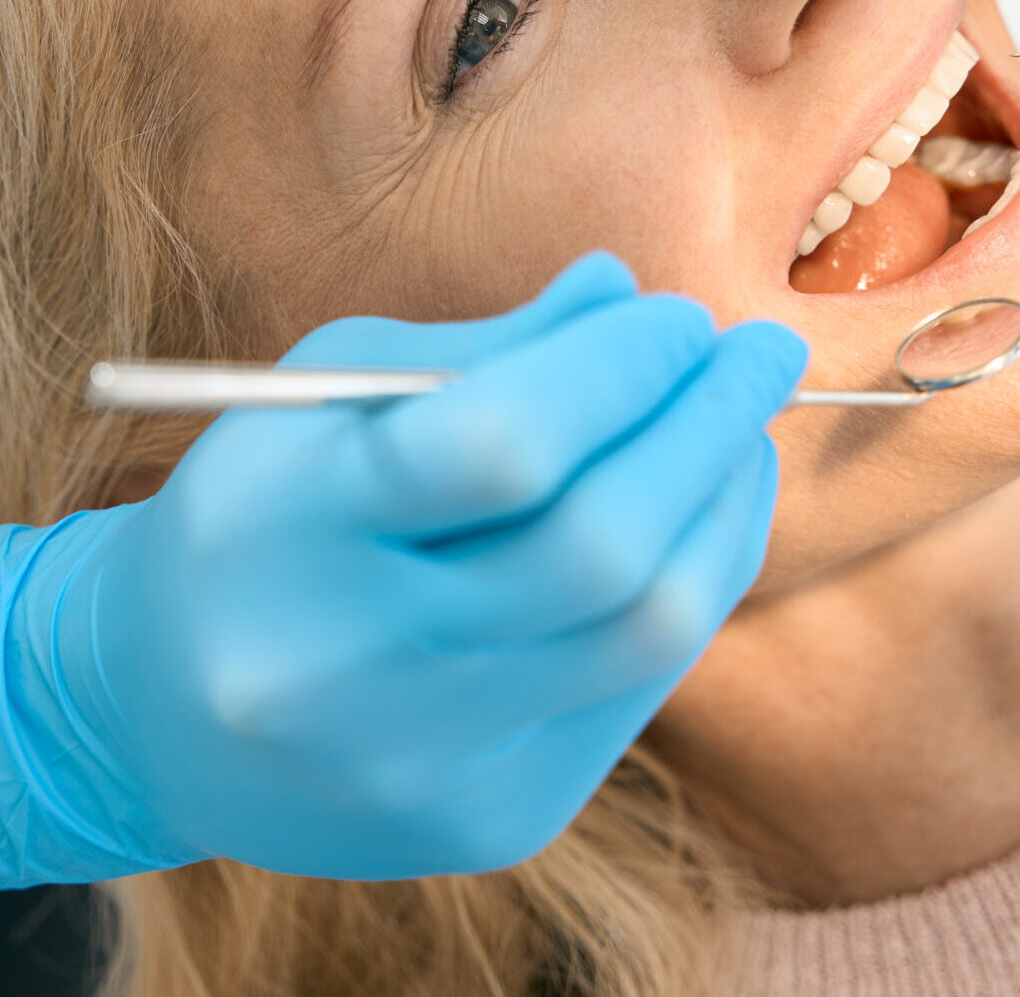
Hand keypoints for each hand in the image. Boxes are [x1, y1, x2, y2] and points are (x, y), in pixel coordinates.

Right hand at [0, 254, 803, 884]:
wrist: (162, 709)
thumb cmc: (262, 510)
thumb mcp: (330, 392)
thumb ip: (487, 347)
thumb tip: (630, 295)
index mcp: (286, 529)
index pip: (501, 445)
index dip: (621, 368)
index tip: (683, 314)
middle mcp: (350, 668)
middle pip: (598, 550)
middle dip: (708, 426)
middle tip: (762, 352)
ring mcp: (427, 764)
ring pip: (646, 629)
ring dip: (725, 504)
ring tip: (744, 427)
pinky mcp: (492, 820)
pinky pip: (639, 687)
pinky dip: (694, 581)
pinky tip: (701, 513)